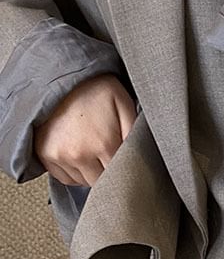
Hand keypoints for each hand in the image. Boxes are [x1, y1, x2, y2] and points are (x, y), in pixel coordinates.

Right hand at [33, 73, 137, 187]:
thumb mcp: (125, 105)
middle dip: (109, 171)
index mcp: (103, 144)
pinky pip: (65, 178)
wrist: (60, 76)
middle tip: (109, 151)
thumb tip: (144, 157)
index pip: (120, 176)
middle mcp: (79, 154)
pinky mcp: (44, 155)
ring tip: (92, 148)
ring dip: (91, 171)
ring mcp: (59, 156)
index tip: (125, 160)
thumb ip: (135, 134)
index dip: (125, 170)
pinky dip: (75, 171)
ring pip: (84, 182)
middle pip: (101, 182)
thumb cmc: (95, 89)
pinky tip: (79, 152)